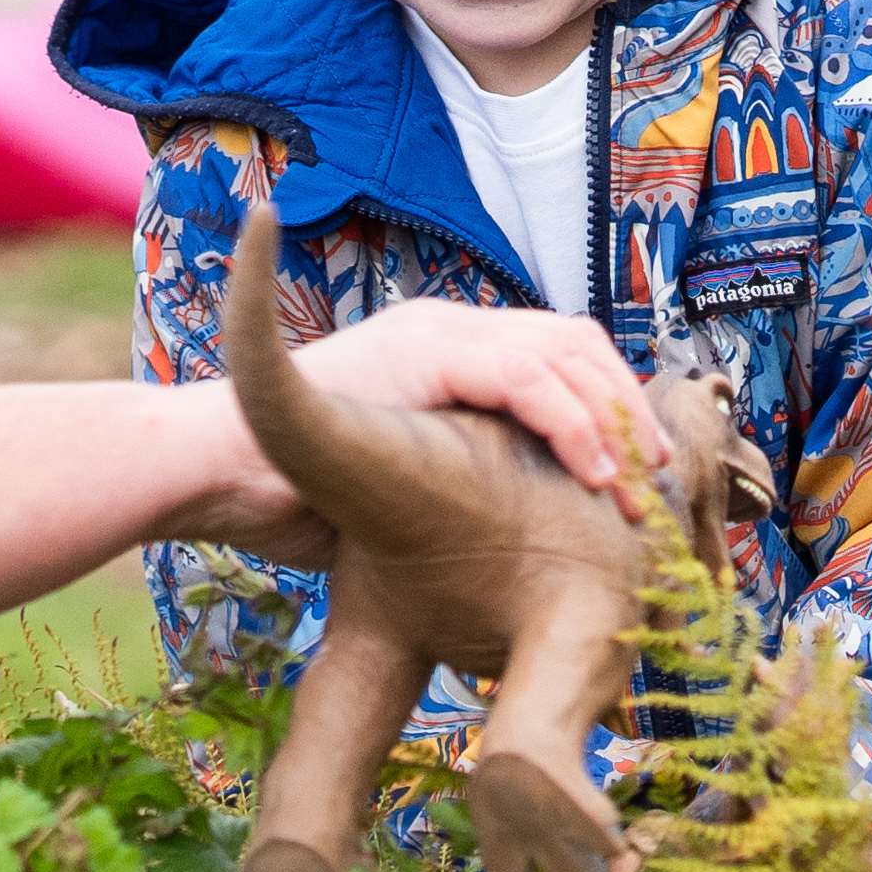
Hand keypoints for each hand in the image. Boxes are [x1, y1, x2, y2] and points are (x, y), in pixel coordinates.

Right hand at [177, 298, 673, 564]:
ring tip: (636, 488)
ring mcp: (437, 332)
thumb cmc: (289, 497)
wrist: (215, 469)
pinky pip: (530, 377)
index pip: (550, 359)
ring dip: (614, 421)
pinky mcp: (429, 351)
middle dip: (625, 410)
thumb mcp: (398, 484)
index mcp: (441, 353)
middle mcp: (446, 329)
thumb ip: (453, 488)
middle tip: (657, 480)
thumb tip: (508, 543)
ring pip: (565, 353)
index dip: (603, 409)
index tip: (635, 475)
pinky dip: (576, 422)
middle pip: (572, 344)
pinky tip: (596, 475)